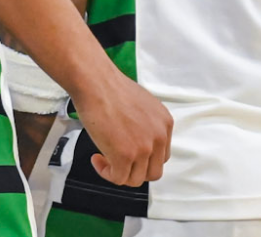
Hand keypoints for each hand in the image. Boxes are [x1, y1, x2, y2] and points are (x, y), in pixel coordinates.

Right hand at [70, 70, 170, 185]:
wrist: (95, 82)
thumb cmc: (109, 87)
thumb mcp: (141, 105)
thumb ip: (145, 125)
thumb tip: (135, 139)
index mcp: (165, 123)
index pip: (161, 156)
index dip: (143, 159)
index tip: (129, 154)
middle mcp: (158, 137)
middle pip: (153, 172)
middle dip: (134, 170)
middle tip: (118, 161)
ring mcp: (143, 148)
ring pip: (136, 179)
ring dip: (119, 173)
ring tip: (104, 158)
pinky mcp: (125, 156)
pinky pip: (118, 178)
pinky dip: (106, 172)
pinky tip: (97, 159)